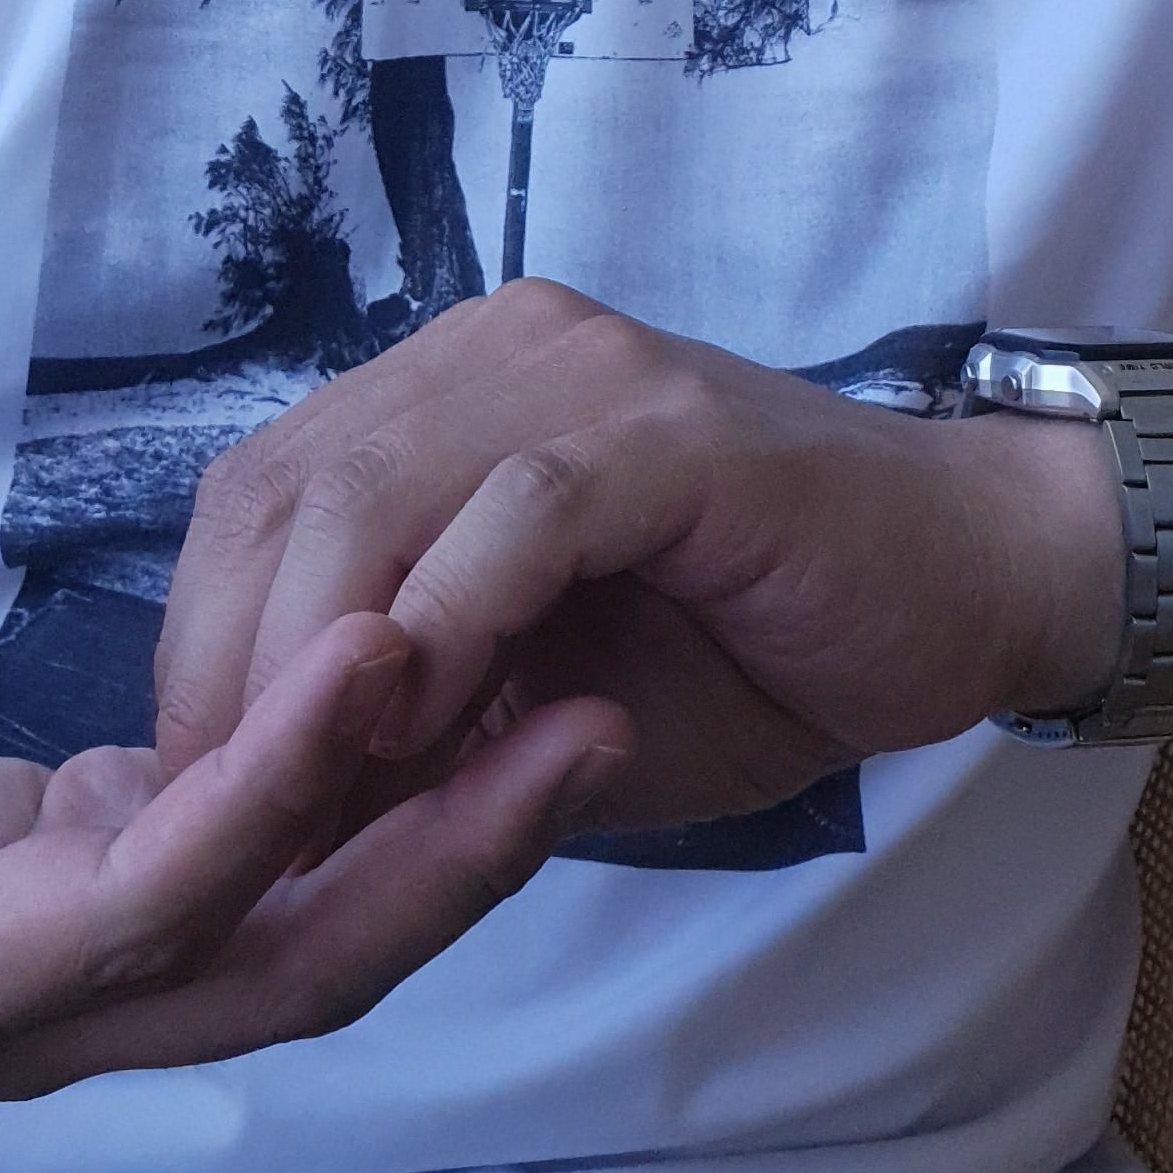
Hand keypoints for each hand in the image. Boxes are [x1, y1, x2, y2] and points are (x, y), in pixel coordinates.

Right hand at [0, 447, 628, 1109]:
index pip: (144, 897)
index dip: (271, 788)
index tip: (381, 647)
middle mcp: (40, 1007)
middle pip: (285, 959)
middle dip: (444, 856)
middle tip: (589, 715)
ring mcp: (91, 977)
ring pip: (308, 939)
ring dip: (450, 844)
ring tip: (591, 712)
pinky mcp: (115, 912)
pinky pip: (280, 887)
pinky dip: (382, 814)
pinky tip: (472, 699)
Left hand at [154, 284, 1124, 837]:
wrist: (967, 587)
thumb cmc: (750, 650)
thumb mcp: (540, 704)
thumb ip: (414, 715)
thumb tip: (264, 800)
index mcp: (452, 393)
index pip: (260, 494)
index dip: (204, 644)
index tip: (206, 798)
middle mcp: (499, 352)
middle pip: (287, 488)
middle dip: (234, 666)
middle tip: (240, 820)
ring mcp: (586, 376)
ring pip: (374, 487)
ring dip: (322, 656)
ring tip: (320, 791)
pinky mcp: (671, 433)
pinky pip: (519, 510)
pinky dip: (452, 616)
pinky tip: (426, 716)